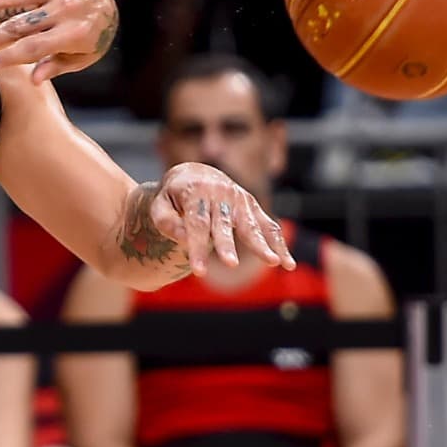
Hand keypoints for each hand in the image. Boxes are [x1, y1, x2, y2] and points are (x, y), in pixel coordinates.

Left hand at [136, 164, 296, 276]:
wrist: (194, 174)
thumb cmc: (173, 197)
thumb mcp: (159, 205)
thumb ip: (166, 222)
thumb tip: (185, 238)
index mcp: (195, 191)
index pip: (196, 223)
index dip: (197, 247)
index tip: (199, 272)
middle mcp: (220, 193)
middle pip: (224, 224)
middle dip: (226, 245)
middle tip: (230, 264)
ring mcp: (239, 198)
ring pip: (251, 225)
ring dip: (262, 244)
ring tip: (274, 262)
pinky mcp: (252, 206)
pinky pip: (267, 226)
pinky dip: (278, 243)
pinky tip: (287, 263)